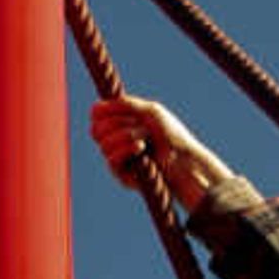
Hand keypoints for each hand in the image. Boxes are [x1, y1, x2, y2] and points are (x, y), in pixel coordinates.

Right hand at [86, 94, 235, 211]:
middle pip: (97, 129)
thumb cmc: (170, 133)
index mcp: (120, 121)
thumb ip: (125, 105)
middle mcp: (115, 138)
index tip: (118, 110)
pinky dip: (126, 150)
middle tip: (138, 125)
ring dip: (126, 137)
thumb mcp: (150, 111)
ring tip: (144, 140)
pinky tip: (141, 149)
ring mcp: (116, 156)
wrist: (182, 159)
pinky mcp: (120, 173)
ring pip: (104, 143)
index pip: (96, 115)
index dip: (101, 112)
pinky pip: (111, 159)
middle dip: (117, 124)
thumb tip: (95, 107)